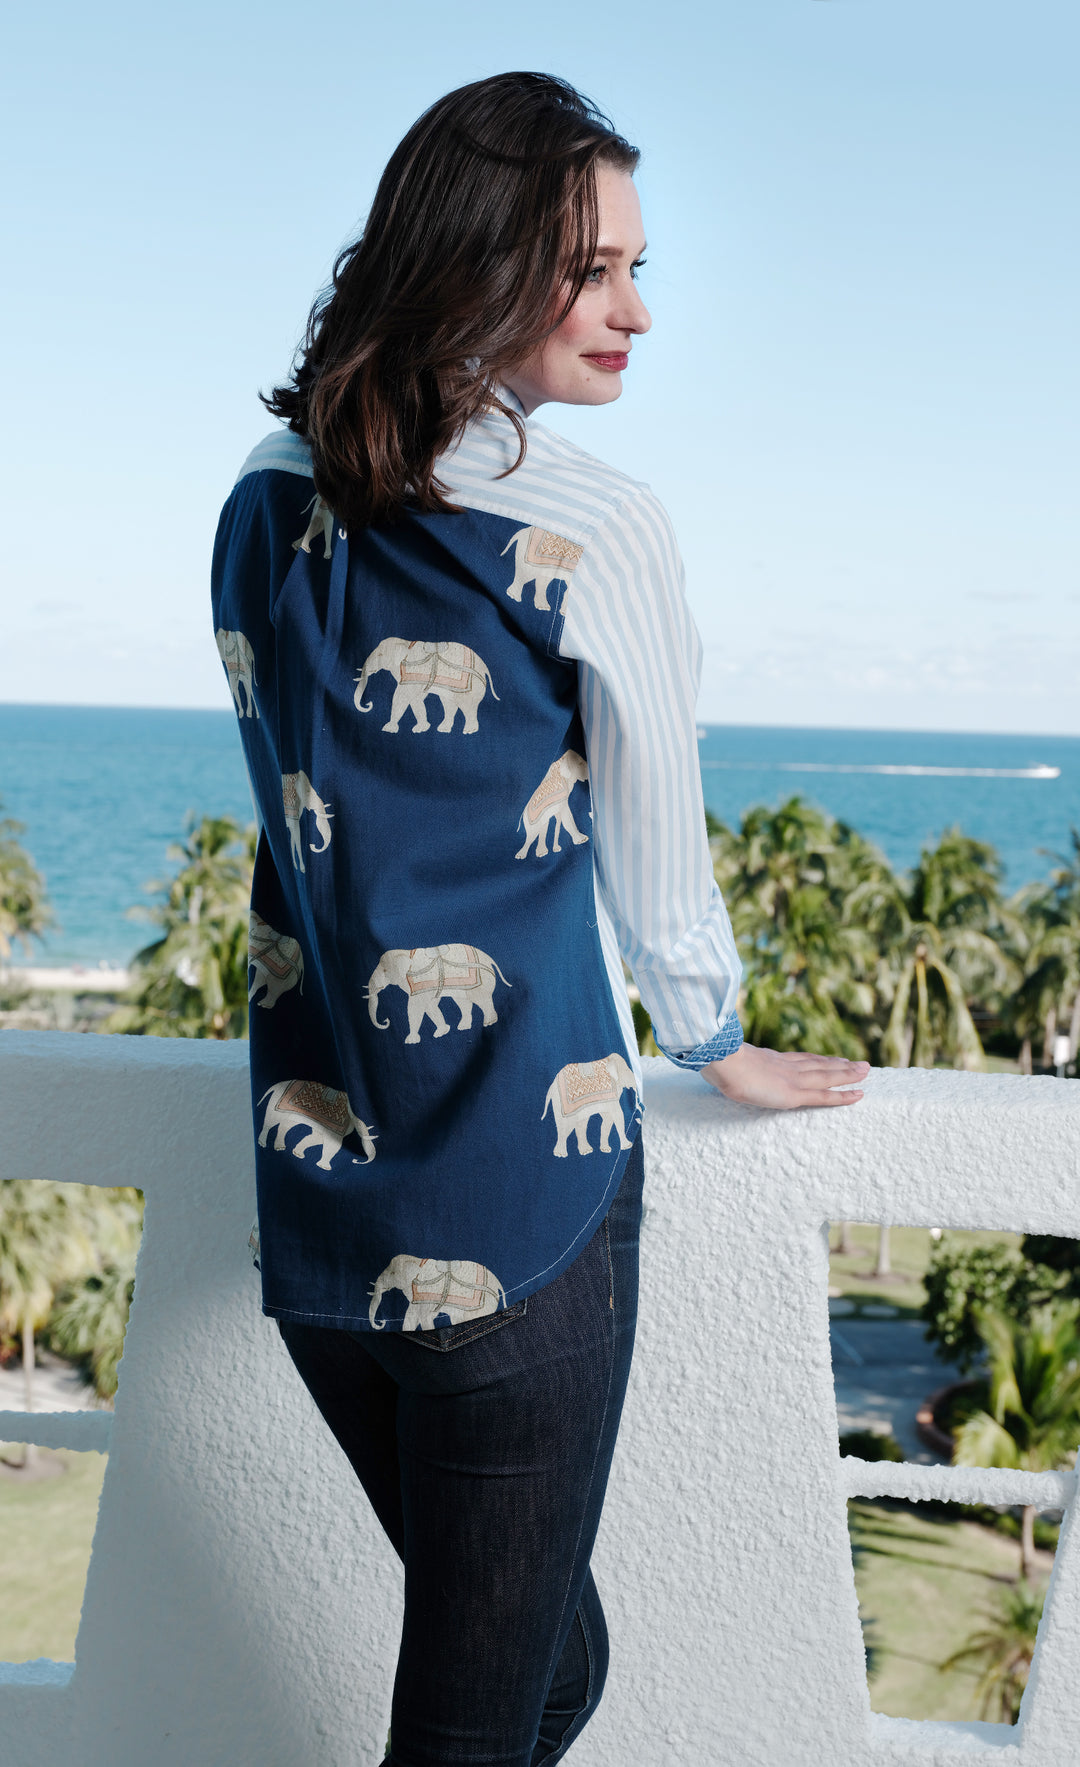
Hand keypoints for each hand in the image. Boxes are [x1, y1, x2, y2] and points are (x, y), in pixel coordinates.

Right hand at [701, 1043, 868, 1110]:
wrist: (721, 1062)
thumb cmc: (716, 1060)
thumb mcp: (721, 1060)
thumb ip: (726, 1061)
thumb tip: (711, 1059)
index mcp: (769, 1059)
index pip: (799, 1059)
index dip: (817, 1058)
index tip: (830, 1058)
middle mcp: (785, 1067)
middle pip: (818, 1064)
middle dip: (838, 1064)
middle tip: (858, 1063)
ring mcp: (792, 1079)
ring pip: (827, 1076)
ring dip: (848, 1073)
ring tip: (865, 1071)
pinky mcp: (795, 1094)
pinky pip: (824, 1096)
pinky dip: (842, 1095)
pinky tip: (858, 1094)